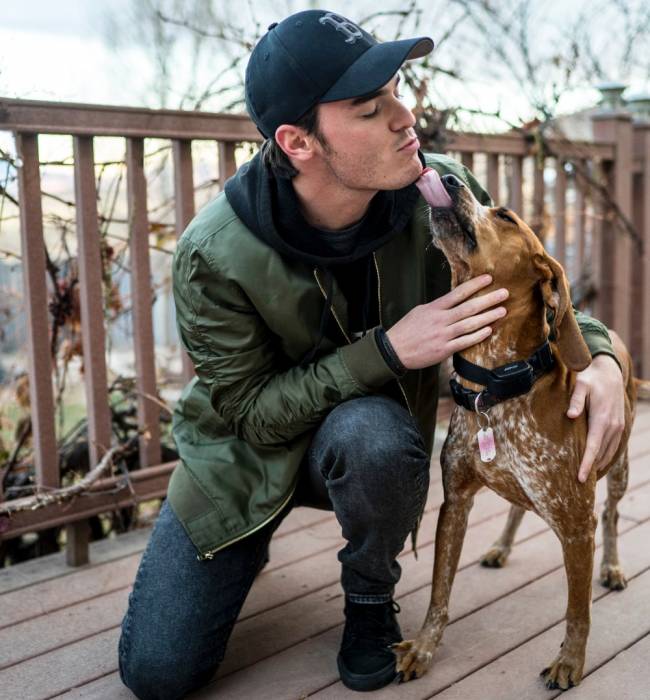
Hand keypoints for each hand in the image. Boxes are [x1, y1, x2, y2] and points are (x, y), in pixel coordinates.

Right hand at [386, 275, 507, 369]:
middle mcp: (440, 320)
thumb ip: (438, 307)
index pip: (457, 293)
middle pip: (468, 308)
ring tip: (502, 311)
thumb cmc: (406, 330)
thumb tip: (454, 301)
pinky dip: (477, 336)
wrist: (394, 350)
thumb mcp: (419, 311)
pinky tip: (488, 330)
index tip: (488, 278)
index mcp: (433, 308)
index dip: (474, 285)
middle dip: (488, 299)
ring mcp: (443, 335)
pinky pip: (464, 342)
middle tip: (504, 293)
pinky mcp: (444, 350)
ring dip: (488, 317)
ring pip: (469, 324)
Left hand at [567, 354, 624, 482]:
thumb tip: (570, 416)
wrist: (608, 371)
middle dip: (591, 469)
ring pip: (608, 452)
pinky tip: (596, 463)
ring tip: (586, 477)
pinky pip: (612, 446)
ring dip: (598, 465)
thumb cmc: (590, 378)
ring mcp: (617, 426)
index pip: (593, 447)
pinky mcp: (619, 425)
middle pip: (600, 454)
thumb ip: (576, 401)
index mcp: (601, 419)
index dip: (586, 464)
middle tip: (578, 484)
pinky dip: (605, 456)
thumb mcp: (581, 386)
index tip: (581, 478)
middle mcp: (612, 426)